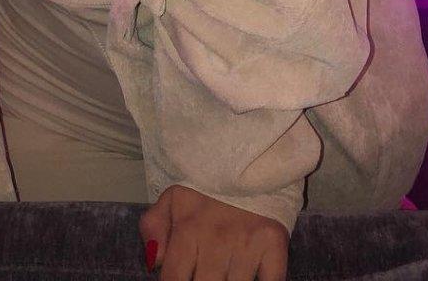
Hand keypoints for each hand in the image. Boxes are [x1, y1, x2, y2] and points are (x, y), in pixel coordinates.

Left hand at [140, 183, 288, 280]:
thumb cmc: (208, 187)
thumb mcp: (173, 199)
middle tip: (205, 272)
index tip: (185, 278)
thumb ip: (153, 228)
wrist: (249, 159)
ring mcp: (247, 242)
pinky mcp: (274, 242)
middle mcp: (216, 238)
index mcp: (188, 228)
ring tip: (224, 272)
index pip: (174, 280)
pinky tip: (254, 276)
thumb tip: (154, 262)